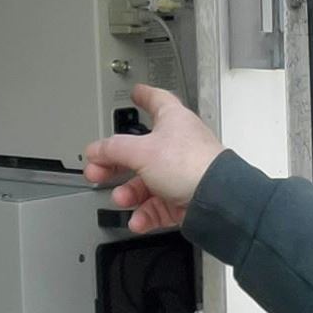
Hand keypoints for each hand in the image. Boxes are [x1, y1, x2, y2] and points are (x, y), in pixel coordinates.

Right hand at [82, 85, 225, 233]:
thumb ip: (113, 149)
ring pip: (147, 182)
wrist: (216, 201)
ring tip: (121, 197)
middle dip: (117, 162)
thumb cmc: (191, 165)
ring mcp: (182, 174)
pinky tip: (137, 218)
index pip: (157, 100)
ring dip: (130, 192)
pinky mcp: (184, 199)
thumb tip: (96, 149)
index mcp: (174, 121)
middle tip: (99, 168)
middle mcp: (179, 145)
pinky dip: (145, 213)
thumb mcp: (141, 152)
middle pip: (141, 151)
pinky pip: (158, 206)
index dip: (145, 95)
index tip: (136, 93)